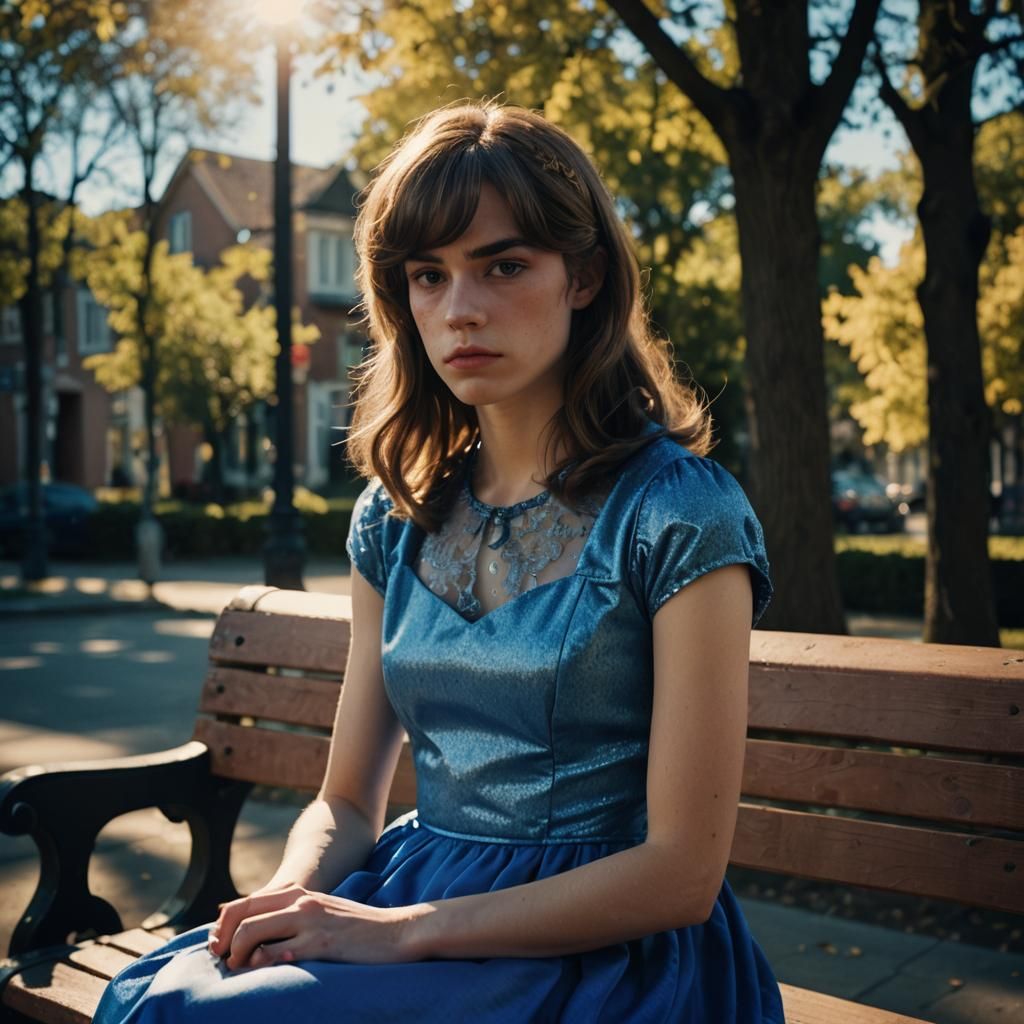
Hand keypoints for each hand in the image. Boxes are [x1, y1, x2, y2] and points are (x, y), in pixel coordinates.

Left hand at [207, 883, 423, 968]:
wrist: (396, 932)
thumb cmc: (358, 930)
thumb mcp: (322, 914)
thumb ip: (294, 918)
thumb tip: (260, 937)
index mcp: (299, 894)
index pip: (244, 903)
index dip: (223, 926)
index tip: (220, 948)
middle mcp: (300, 902)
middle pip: (242, 915)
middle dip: (224, 940)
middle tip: (224, 962)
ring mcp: (309, 921)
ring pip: (253, 933)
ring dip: (238, 956)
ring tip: (242, 972)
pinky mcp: (319, 943)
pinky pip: (275, 954)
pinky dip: (261, 966)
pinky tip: (266, 976)